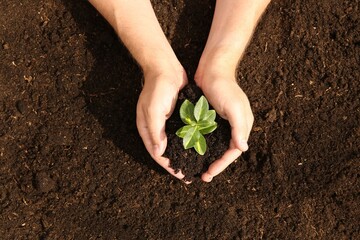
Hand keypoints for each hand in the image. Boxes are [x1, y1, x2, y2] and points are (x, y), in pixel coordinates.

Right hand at [136, 65, 187, 179]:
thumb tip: (159, 152)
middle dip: (175, 163)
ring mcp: (165, 122)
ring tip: (195, 164)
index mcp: (146, 128)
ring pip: (173, 144)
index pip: (156, 153)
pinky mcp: (175, 116)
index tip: (180, 175)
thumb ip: (156, 131)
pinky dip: (188, 141)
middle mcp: (155, 128)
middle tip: (188, 175)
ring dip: (182, 154)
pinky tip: (198, 147)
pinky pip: (181, 133)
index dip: (168, 165)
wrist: (165, 67)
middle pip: (164, 151)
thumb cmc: (158, 88)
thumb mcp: (154, 109)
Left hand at [195, 71, 253, 181]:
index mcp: (242, 125)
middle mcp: (234, 126)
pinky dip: (203, 145)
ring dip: (209, 157)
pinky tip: (193, 151)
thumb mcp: (233, 106)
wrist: (212, 68)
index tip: (209, 173)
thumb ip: (238, 127)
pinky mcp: (211, 118)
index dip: (223, 164)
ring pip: (217, 145)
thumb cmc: (224, 86)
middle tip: (203, 176)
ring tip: (198, 168)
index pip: (234, 151)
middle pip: (226, 151)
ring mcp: (222, 122)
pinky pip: (208, 136)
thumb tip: (242, 148)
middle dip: (216, 165)